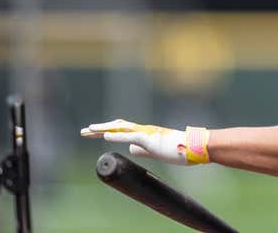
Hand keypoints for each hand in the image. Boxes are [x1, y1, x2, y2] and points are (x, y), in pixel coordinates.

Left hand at [81, 119, 209, 165]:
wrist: (194, 147)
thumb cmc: (179, 149)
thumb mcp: (156, 150)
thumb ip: (143, 149)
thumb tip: (131, 149)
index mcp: (145, 134)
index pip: (122, 130)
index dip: (108, 130)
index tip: (94, 133)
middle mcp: (143, 130)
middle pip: (117, 127)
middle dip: (99, 128)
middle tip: (83, 131)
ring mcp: (145, 133)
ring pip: (120, 128)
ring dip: (103, 129)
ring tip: (88, 130)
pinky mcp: (149, 138)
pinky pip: (129, 136)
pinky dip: (116, 135)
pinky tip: (104, 135)